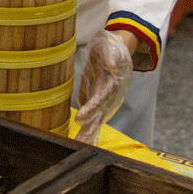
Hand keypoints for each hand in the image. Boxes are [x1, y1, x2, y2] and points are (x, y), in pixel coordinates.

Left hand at [74, 30, 134, 144]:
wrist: (114, 50)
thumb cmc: (110, 48)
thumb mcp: (109, 48)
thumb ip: (110, 57)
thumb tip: (111, 67)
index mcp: (110, 84)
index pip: (100, 99)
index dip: (91, 109)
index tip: (80, 118)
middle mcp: (108, 96)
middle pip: (99, 115)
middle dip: (89, 129)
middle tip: (79, 142)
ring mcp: (103, 100)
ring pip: (96, 120)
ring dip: (88, 133)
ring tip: (77, 145)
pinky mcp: (96, 101)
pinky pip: (92, 118)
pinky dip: (88, 130)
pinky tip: (81, 142)